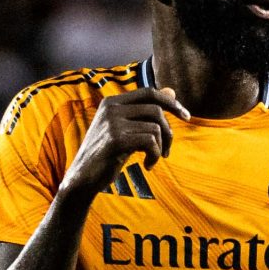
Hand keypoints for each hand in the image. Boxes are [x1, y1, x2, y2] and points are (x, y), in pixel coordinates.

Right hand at [62, 88, 190, 201]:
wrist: (82, 178)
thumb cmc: (106, 155)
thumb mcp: (126, 130)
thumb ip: (145, 112)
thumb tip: (171, 90)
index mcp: (112, 102)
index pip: (149, 92)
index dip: (171, 103)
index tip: (186, 117)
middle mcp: (111, 108)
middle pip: (156, 110)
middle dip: (169, 132)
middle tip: (166, 150)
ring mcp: (112, 123)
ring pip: (155, 128)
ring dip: (161, 147)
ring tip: (153, 159)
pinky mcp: (116, 140)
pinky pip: (150, 142)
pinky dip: (155, 156)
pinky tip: (148, 166)